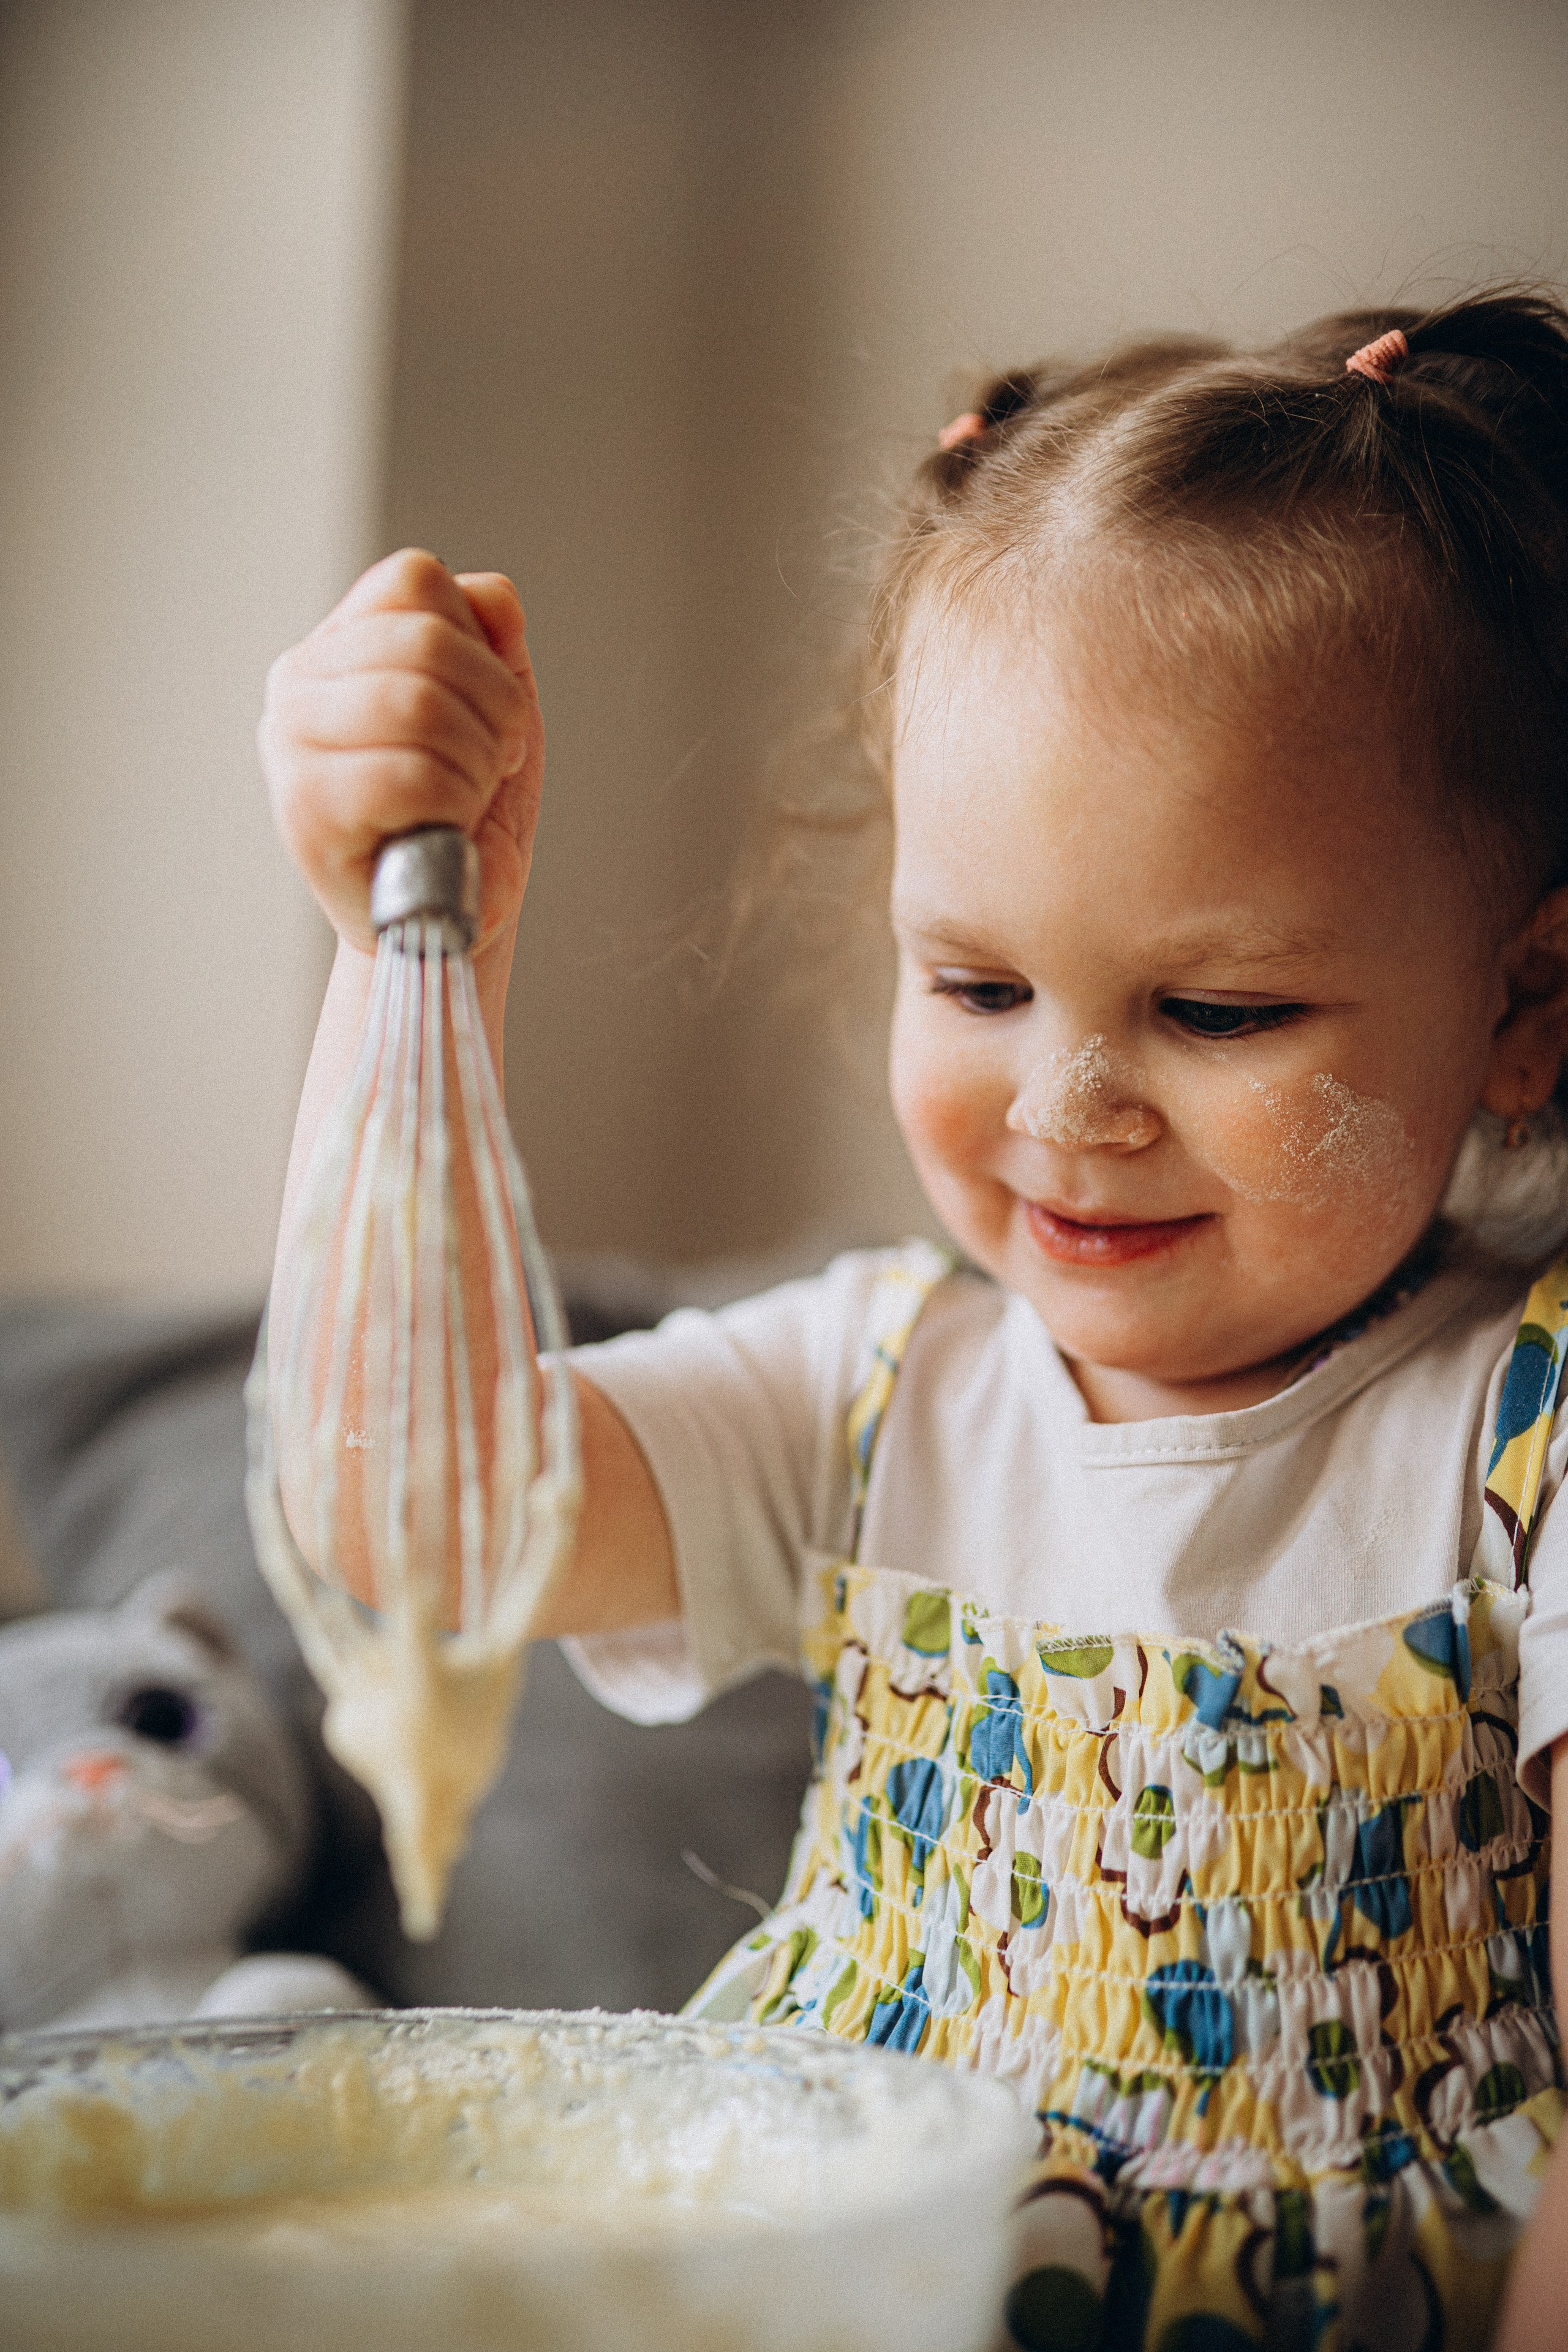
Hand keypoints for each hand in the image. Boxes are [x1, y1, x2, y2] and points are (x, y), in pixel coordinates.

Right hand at [259, 549, 542, 955]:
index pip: (414, 579)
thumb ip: (492, 634)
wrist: (452, 917)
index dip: (481, 645)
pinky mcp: (304, 812)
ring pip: (418, 700)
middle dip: (494, 709)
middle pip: (425, 640)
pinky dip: (454, 802)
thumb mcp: (496, 706)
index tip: (491, 711)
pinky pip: (410, 773)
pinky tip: (442, 828)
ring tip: (467, 797)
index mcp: (338, 645)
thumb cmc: (466, 813)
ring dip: (477, 759)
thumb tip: (493, 598)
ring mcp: (290, 746)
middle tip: (494, 763)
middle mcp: (297, 684)